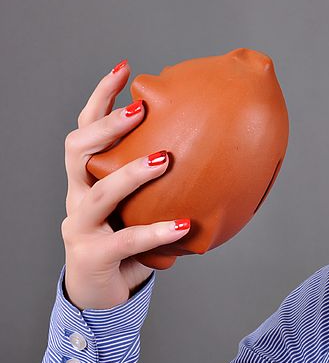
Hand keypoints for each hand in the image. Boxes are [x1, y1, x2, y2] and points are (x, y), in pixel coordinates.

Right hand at [61, 60, 190, 310]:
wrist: (102, 293)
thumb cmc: (129, 242)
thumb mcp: (142, 206)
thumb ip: (164, 184)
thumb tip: (218, 153)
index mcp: (87, 179)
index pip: (86, 129)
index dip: (101, 98)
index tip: (125, 69)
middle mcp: (77, 197)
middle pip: (78, 151)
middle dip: (108, 126)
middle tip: (141, 108)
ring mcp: (81, 227)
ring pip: (99, 193)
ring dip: (132, 173)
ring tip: (165, 159)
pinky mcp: (94, 255)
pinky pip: (127, 240)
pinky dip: (156, 230)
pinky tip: (185, 225)